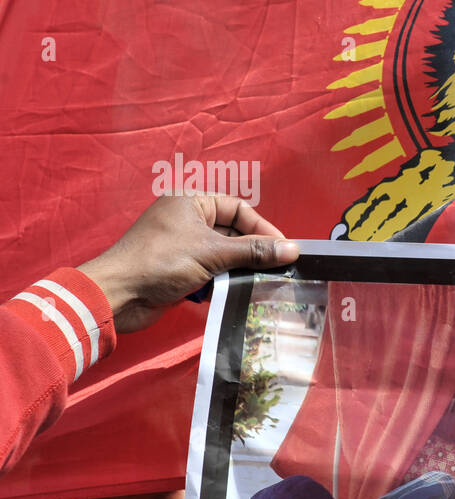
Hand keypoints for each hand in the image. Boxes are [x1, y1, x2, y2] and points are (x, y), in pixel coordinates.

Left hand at [79, 193, 298, 332]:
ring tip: (263, 284)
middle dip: (254, 253)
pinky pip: (213, 272)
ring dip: (241, 270)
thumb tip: (294, 251)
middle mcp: (188, 220)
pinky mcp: (181, 270)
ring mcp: (184, 246)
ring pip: (225, 256)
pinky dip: (225, 282)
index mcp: (192, 202)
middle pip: (234, 233)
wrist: (117, 295)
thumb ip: (254, 252)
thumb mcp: (213, 253)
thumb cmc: (162, 261)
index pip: (239, 209)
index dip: (263, 229)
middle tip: (279, 270)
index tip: (285, 250)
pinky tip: (238, 294)